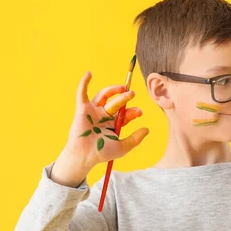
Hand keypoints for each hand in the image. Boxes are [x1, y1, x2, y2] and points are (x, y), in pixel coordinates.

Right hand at [51, 72, 148, 186]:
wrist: (85, 156)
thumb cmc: (102, 153)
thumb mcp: (123, 147)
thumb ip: (135, 139)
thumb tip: (147, 129)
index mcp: (112, 124)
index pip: (124, 114)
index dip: (132, 112)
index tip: (139, 112)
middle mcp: (103, 116)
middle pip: (116, 103)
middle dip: (124, 98)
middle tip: (132, 94)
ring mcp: (93, 111)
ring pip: (103, 96)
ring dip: (112, 90)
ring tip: (122, 88)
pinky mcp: (82, 109)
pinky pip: (82, 93)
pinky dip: (84, 83)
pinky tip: (89, 74)